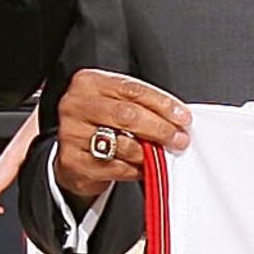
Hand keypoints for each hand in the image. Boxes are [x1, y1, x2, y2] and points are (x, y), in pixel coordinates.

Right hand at [53, 68, 191, 199]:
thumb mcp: (115, 104)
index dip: (162, 104)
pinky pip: (115, 168)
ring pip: (122, 145)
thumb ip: (140, 106)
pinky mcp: (73, 162)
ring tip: (162, 155)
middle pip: (127, 115)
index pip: (132, 90)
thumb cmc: (100, 125)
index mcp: (88, 83)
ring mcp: (71, 134)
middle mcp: (75, 105)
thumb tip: (176, 120)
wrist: (73, 154)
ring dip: (149, 153)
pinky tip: (144, 168)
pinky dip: (136, 170)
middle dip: (160, 128)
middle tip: (179, 139)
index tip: (182, 118)